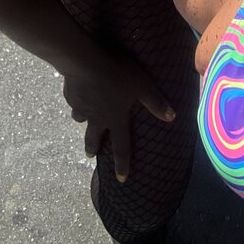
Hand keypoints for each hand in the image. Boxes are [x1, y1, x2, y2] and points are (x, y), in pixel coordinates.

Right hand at [61, 46, 175, 182]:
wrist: (86, 63)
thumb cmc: (117, 75)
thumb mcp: (142, 86)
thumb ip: (155, 102)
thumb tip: (172, 117)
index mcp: (115, 119)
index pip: (121, 147)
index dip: (122, 164)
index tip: (121, 179)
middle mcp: (96, 118)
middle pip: (93, 139)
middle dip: (92, 148)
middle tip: (90, 155)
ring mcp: (81, 108)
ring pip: (80, 120)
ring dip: (83, 121)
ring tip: (83, 118)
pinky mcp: (70, 97)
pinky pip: (74, 102)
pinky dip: (76, 100)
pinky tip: (79, 91)